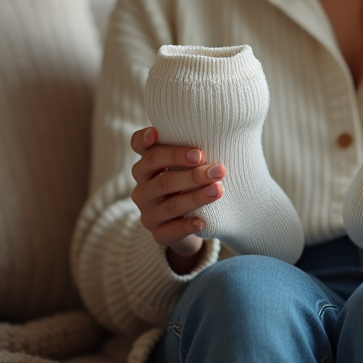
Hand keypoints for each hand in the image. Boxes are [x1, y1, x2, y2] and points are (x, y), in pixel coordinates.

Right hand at [130, 126, 225, 272]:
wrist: (189, 222)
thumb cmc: (191, 183)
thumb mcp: (189, 165)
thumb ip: (195, 150)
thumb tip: (223, 128)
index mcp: (147, 164)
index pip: (138, 146)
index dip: (145, 139)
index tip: (158, 133)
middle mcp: (142, 187)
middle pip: (162, 177)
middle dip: (192, 173)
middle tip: (218, 169)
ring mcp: (148, 212)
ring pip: (170, 204)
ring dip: (196, 197)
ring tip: (219, 190)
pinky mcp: (157, 234)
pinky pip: (170, 231)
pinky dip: (187, 225)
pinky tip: (203, 221)